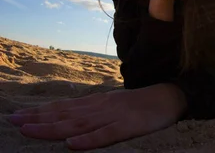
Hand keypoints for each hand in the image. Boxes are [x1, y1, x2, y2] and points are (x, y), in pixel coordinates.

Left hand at [8, 83, 186, 150]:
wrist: (171, 96)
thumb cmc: (142, 104)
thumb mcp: (114, 105)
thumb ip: (94, 111)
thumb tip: (69, 117)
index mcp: (98, 103)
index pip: (64, 108)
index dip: (40, 112)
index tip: (17, 115)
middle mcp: (101, 108)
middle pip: (65, 115)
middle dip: (38, 119)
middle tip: (13, 120)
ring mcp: (115, 116)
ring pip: (79, 124)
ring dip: (53, 128)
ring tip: (30, 130)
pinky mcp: (130, 126)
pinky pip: (107, 135)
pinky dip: (89, 140)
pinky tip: (73, 145)